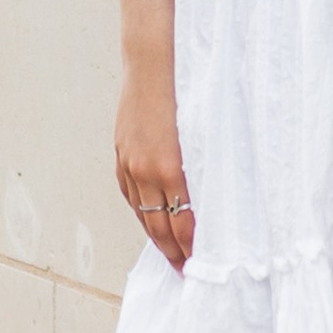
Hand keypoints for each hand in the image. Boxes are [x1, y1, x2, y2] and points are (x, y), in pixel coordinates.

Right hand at [115, 69, 194, 270]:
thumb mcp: (205, 133)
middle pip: (159, 226)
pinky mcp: (121, 152)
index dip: (191, 247)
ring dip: (156, 237)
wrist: (153, 60)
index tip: (200, 264)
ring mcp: (129, 162)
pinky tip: (149, 221)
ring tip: (170, 255)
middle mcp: (145, 169)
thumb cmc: (188, 90)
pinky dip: (140, 212)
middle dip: (174, 252)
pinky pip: (129, 194)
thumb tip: (212, 205)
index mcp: (170, 167)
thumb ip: (205, 170)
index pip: (182, 222)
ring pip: (142, 213)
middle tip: (186, 272)